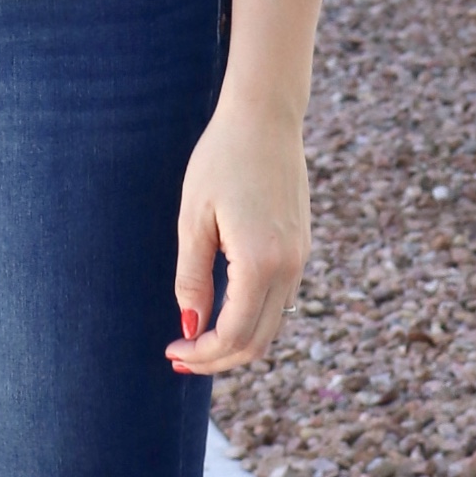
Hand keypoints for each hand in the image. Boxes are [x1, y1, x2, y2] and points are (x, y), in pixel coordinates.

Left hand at [165, 96, 309, 374]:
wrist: (266, 117)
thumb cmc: (221, 160)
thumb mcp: (194, 219)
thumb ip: (192, 277)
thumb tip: (192, 325)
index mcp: (261, 262)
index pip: (235, 334)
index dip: (203, 353)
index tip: (173, 350)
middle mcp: (289, 267)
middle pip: (258, 341)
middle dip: (218, 358)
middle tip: (180, 356)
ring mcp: (301, 258)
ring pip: (273, 324)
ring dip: (236, 341)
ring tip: (196, 338)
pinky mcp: (302, 247)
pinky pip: (280, 300)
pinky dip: (252, 317)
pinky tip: (222, 308)